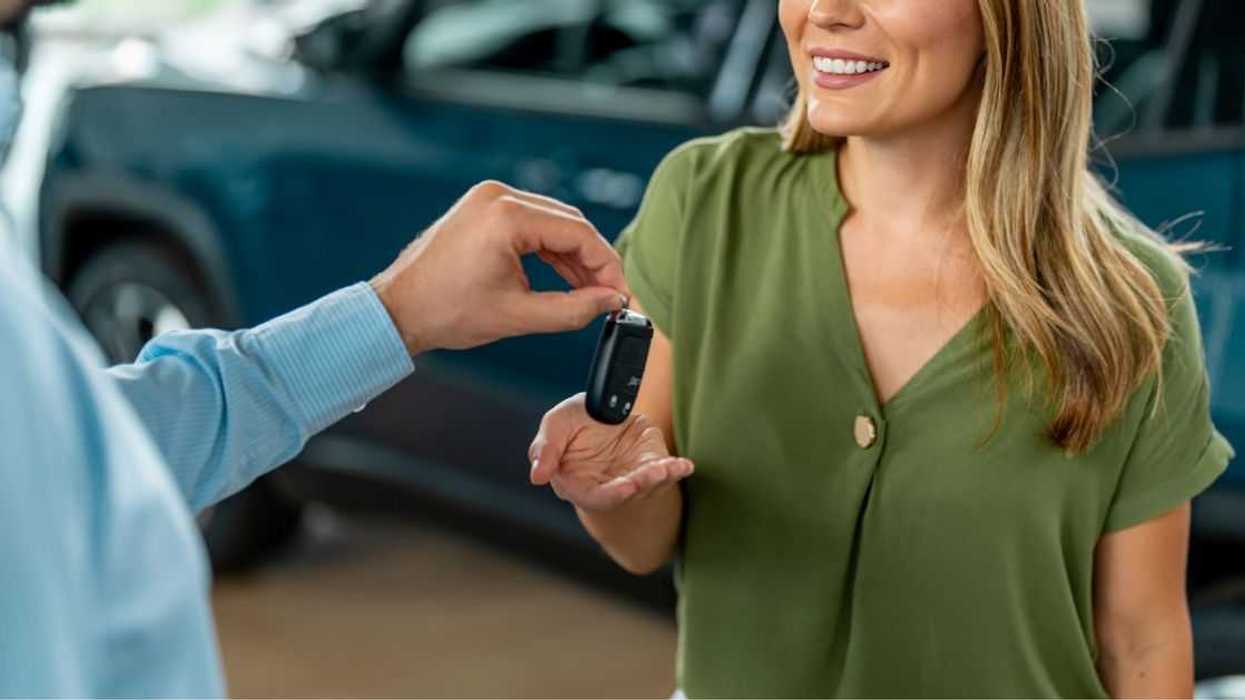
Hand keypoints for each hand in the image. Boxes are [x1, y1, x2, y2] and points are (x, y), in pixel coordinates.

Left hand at [370, 181, 627, 354]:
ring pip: (552, 223)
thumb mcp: (519, 315)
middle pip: (569, 223)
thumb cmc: (446, 312)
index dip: (607, 266)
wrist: (398, 309)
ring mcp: (488, 199)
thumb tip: (611, 301)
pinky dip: (550, 250)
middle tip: (609, 295)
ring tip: (589, 293)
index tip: (620, 294)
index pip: (579, 233)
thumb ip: (574, 309)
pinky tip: (564, 277)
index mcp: (506, 216)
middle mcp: (498, 197)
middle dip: (593, 261)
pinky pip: (531, 224)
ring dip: (573, 257)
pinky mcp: (483, 208)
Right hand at [528, 394, 693, 512]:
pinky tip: (685, 466)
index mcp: (579, 483)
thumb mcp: (555, 425)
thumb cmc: (575, 423)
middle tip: (652, 475)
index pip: (592, 498)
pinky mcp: (653, 463)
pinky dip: (677, 469)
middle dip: (640, 486)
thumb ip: (545, 449)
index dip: (609, 497)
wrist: (602, 408)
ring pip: (649, 484)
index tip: (625, 489)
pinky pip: (667, 471)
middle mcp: (608, 485)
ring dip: (660, 478)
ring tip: (668, 468)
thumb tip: (537, 477)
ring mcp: (633, 477)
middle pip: (625, 494)